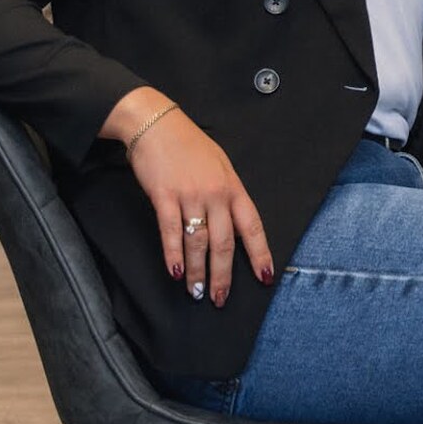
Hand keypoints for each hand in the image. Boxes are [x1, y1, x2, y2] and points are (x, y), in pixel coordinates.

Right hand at [103, 87, 272, 306]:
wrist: (157, 124)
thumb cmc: (189, 146)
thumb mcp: (220, 167)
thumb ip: (228, 196)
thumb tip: (234, 225)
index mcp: (234, 188)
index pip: (252, 227)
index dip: (260, 254)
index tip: (265, 277)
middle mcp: (217, 194)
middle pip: (225, 242)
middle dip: (224, 275)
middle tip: (220, 299)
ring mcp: (191, 195)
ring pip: (198, 242)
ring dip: (198, 271)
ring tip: (197, 293)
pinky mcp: (164, 196)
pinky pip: (171, 231)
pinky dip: (173, 255)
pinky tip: (176, 273)